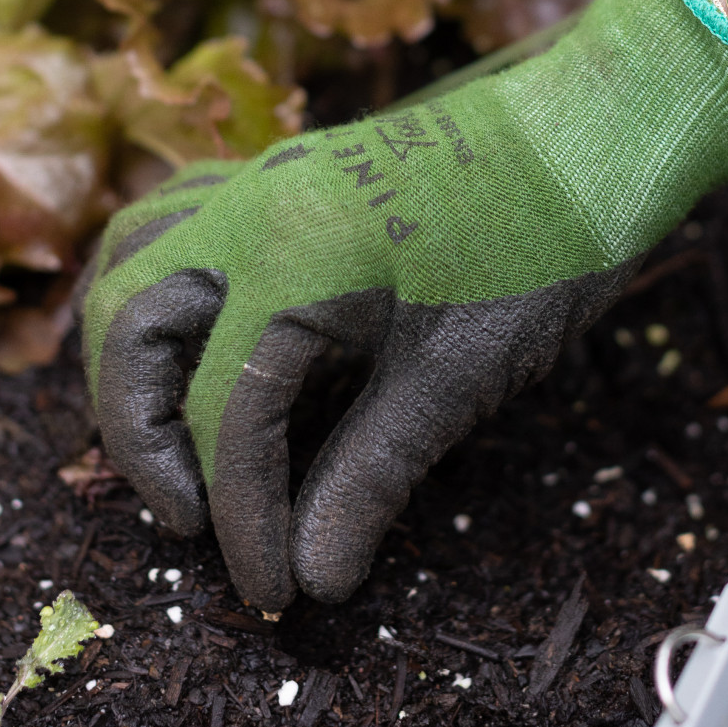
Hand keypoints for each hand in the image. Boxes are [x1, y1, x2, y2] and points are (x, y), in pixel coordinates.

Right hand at [78, 0, 727, 609]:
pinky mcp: (282, 174)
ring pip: (132, 260)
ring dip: (133, 357)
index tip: (274, 590)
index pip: (225, 414)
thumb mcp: (458, 378)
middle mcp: (251, 208)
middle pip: (132, 331)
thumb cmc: (539, 251)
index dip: (241, 519)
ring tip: (176, 436)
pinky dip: (160, 284)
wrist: (595, 135)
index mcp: (291, 259)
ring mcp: (261, 180)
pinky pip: (175, 217)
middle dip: (144, 439)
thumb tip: (312, 580)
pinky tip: (195, 338)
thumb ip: (371, 475)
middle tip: (197, 518)